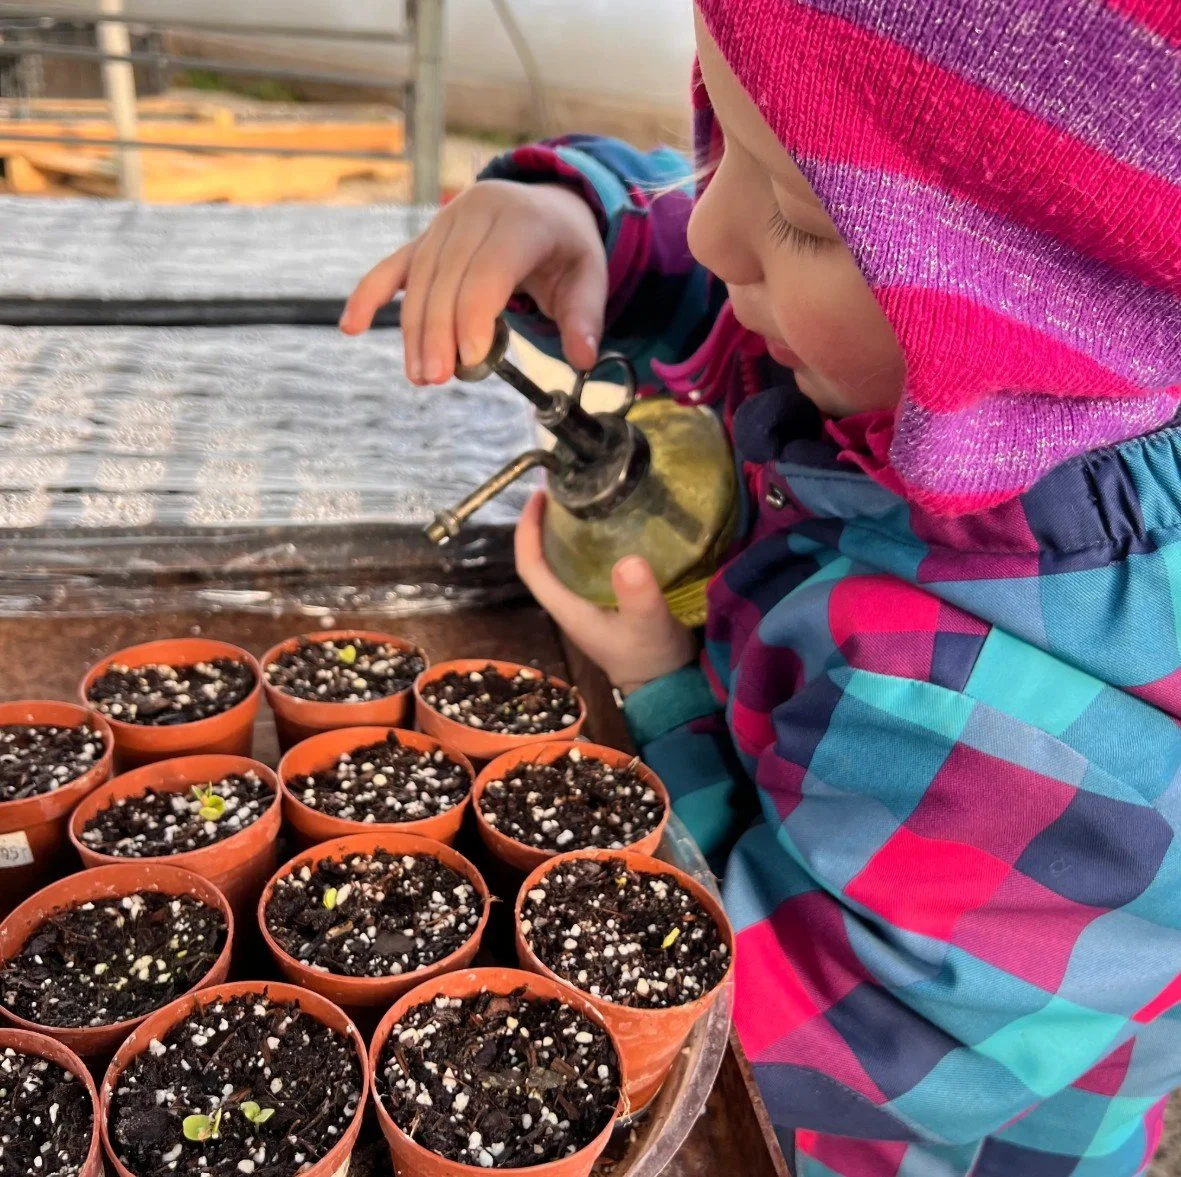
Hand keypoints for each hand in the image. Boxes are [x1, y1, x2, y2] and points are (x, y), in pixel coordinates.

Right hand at [340, 179, 607, 382]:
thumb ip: (585, 319)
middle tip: (436, 379)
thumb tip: (582, 359)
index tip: (468, 360)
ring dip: (414, 330)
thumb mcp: (590, 277)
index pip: (488, 272)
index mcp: (520, 222)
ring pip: (419, 279)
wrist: (547, 204)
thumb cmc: (567, 249)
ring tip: (418, 375)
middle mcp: (476, 214)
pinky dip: (370, 295)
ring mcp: (445, 223)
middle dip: (438, 332)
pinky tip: (352, 326)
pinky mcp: (426, 237)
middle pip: (447, 279)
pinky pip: (393, 266)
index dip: (473, 317)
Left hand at [515, 493, 696, 695]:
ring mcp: (586, 603)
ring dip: (565, 531)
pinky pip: (585, 565)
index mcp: (569, 608)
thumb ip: (640, 597)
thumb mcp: (650, 626)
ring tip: (582, 498)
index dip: (527, 531)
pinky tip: (608, 525)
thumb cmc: (652, 660)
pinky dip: (589, 542)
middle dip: (545, 522)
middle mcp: (571, 603)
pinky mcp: (605, 601)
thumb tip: (629, 560)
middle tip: (562, 488)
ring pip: (563, 561)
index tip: (537, 497)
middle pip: (543, 558)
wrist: (667, 688)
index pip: (531, 566)